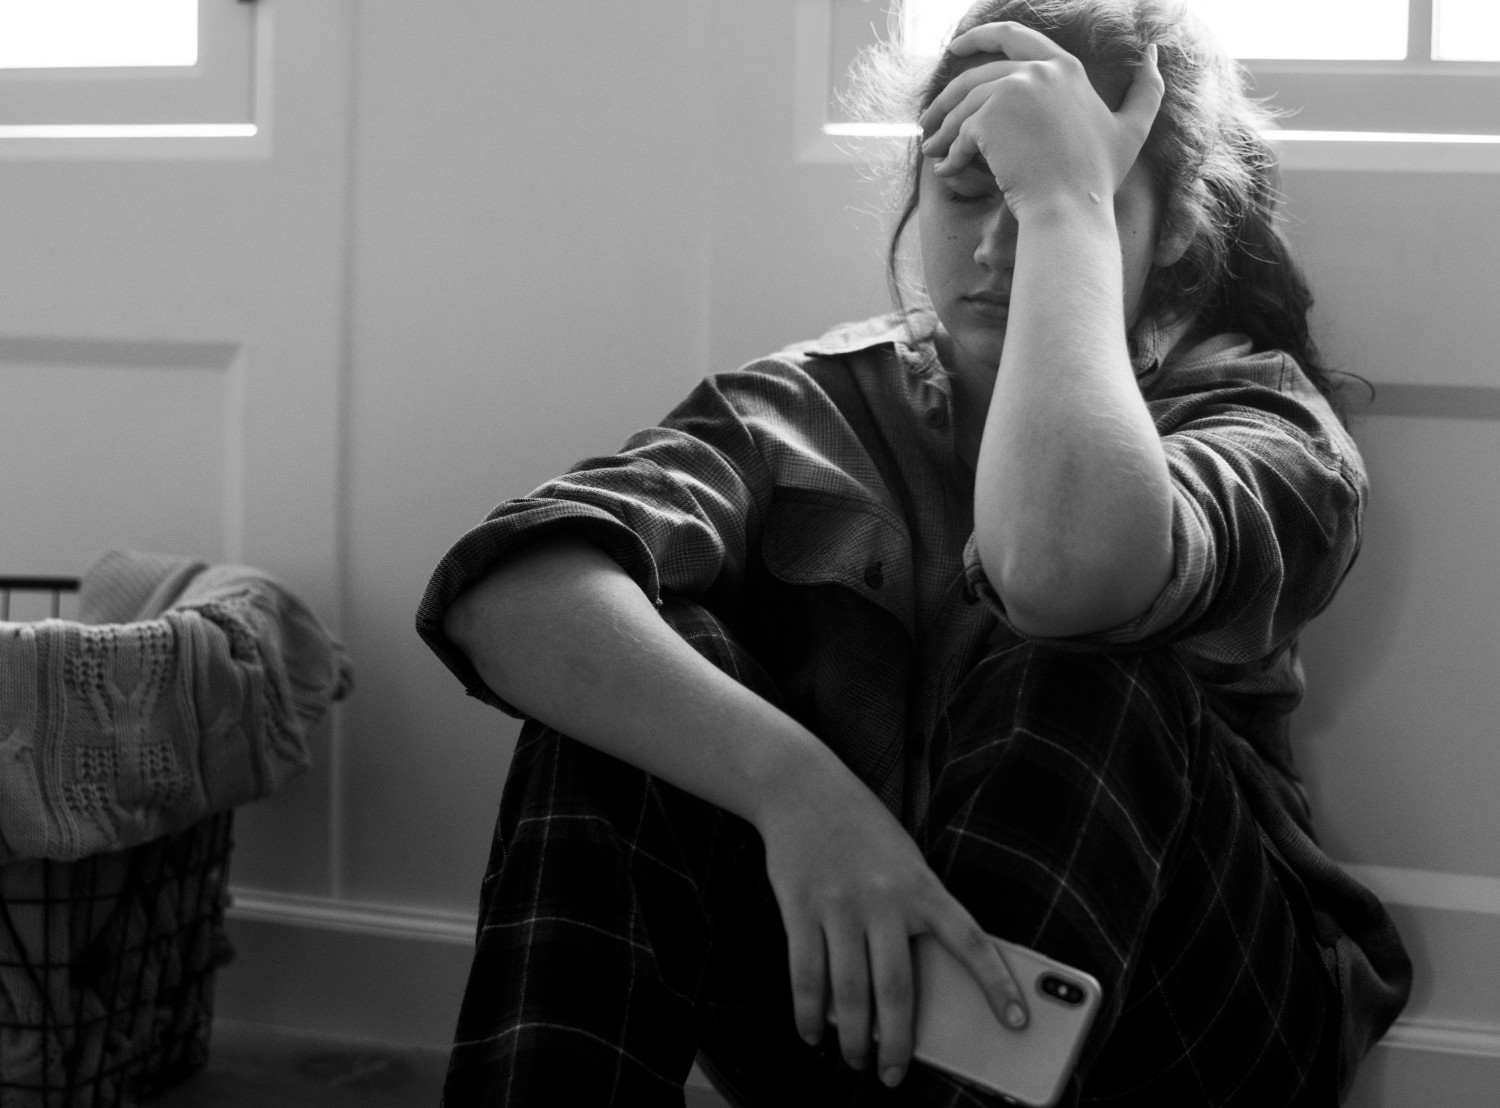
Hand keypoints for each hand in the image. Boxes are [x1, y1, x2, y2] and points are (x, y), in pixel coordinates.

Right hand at [754, 756, 1027, 1087]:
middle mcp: (883, 899)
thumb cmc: (862, 831)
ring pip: (850, 991)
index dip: (997, 984)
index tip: (1017, 1023)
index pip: (971, 941)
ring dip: (853, 1038)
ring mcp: (839, 905)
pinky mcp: (800, 907)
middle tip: (893, 1075)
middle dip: (897, 1043)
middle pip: (898, 989)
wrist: (803, 786)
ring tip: (855, 1061)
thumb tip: (903, 994)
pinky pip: (806, 973)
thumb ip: (914, 918)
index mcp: (922, 886)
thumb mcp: (905, 863)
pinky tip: (811, 1032)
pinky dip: (809, 1011)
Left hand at [919, 22, 1161, 219]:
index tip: (956, 48)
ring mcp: (1011, 92)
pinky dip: (949, 154)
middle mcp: (1037, 71)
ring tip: (933, 151)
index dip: (979, 37)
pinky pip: (958, 135)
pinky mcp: (988, 118)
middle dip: (946, 97)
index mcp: (1064, 67)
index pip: (1013, 36)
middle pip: (975, 75)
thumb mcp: (1133, 127)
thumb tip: (1155, 53)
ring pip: (961, 107)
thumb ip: (1146, 89)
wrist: (1071, 207)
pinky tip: (945, 171)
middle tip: (929, 119)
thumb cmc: (1097, 177)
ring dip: (942, 131)